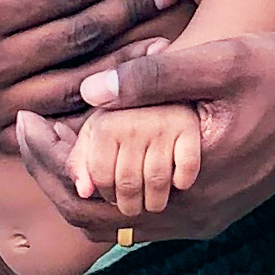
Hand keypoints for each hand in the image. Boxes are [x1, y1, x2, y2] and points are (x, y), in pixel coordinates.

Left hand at [15, 31, 274, 240]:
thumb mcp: (222, 61)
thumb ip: (156, 76)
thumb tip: (89, 89)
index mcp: (185, 182)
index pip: (88, 190)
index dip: (46, 157)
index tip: (24, 116)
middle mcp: (187, 216)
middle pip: (88, 217)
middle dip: (48, 173)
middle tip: (27, 126)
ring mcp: (196, 223)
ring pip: (110, 225)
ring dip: (73, 186)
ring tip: (53, 138)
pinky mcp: (204, 217)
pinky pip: (137, 219)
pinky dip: (104, 193)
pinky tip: (97, 153)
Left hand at [68, 103, 203, 218]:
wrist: (178, 72)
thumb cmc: (123, 111)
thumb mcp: (98, 127)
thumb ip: (82, 158)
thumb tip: (83, 191)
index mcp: (105, 122)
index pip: (100, 177)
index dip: (104, 192)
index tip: (110, 194)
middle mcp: (133, 122)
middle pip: (128, 183)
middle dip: (129, 203)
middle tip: (131, 203)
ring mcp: (165, 124)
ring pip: (157, 182)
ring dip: (155, 200)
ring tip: (151, 201)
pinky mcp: (192, 128)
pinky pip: (186, 169)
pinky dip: (182, 181)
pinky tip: (177, 181)